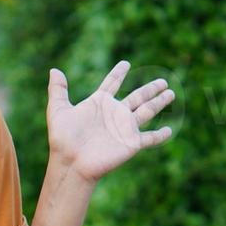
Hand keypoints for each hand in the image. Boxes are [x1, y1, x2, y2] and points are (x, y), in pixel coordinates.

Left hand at [46, 60, 175, 181]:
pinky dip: (160, 135)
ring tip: (171, 93)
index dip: (118, 74)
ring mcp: (124, 128)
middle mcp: (114, 114)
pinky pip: (149, 138)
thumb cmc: (62, 138)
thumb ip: (58, 89)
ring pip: (147, 111)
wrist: (71, 161)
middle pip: (137, 97)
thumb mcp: (58, 110)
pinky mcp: (131, 143)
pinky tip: (169, 130)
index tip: (125, 64)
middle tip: (163, 80)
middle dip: (150, 89)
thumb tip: (54, 70)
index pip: (112, 84)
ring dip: (159, 102)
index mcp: (99, 103)